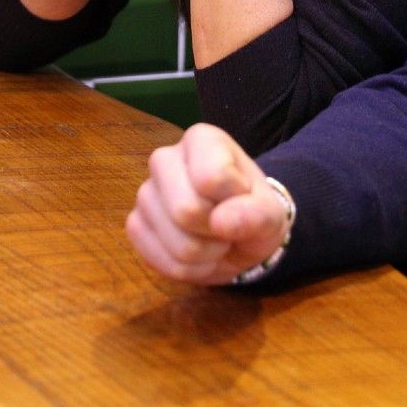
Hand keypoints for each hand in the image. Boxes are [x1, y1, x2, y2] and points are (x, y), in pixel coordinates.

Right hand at [126, 123, 290, 285]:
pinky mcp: (135, 225)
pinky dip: (189, 268)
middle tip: (228, 224)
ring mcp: (145, 193)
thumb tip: (221, 222)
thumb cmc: (252, 211)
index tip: (242, 196)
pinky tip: (197, 252)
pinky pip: (162, 262)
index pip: (211, 178)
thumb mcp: (271, 212)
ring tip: (215, 238)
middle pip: (186, 211)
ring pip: (178, 243)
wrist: (236, 233)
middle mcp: (164, 159)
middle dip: (217, 230)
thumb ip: (258, 214)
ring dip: (207, 253)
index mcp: (201, 139)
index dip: (235, 199)